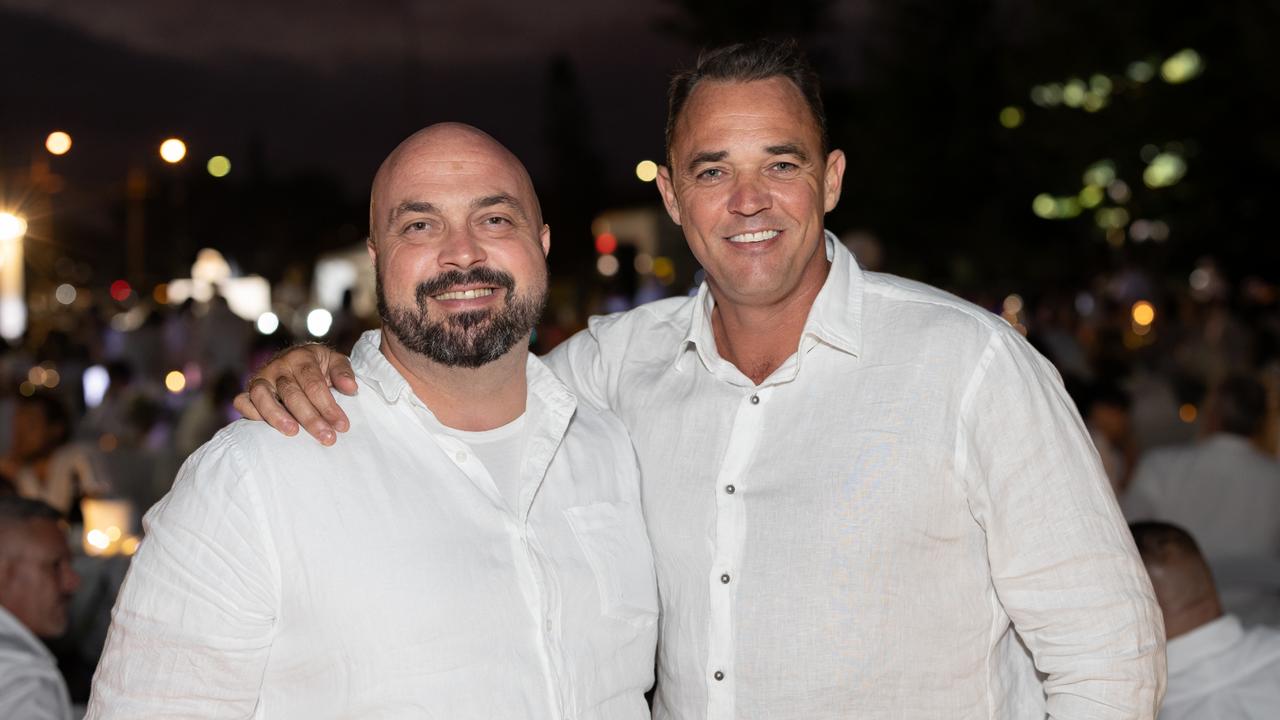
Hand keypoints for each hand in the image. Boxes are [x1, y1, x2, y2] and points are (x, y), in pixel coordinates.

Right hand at [233, 344, 358, 445]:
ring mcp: (262, 378)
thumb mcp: (335, 362)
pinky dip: (251, 413)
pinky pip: (242, 402)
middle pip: (292, 393)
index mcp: (302, 358)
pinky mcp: (249, 391)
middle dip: (310, 418)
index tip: (342, 426)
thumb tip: (351, 388)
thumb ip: (343, 373)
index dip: (328, 406)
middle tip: (326, 438)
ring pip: (263, 396)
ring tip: (293, 433)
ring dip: (277, 416)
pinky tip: (265, 429)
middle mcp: (279, 366)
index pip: (314, 384)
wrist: (297, 361)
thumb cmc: (319, 367)